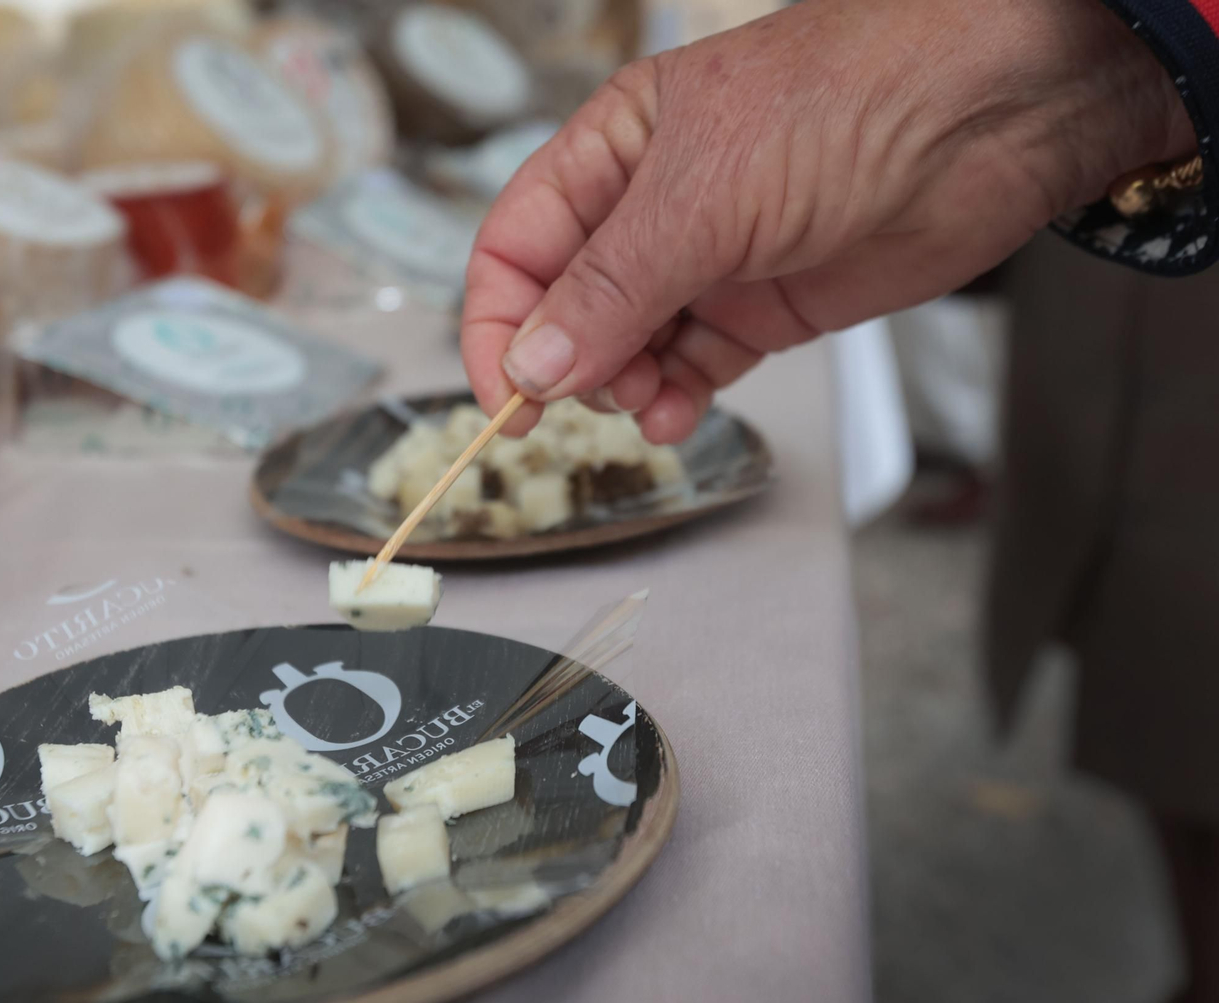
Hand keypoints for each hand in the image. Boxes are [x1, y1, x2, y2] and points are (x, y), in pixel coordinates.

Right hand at [461, 0, 1193, 441]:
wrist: (992, 116)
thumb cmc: (850, 100)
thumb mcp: (702, 196)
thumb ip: (610, 292)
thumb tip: (534, 367)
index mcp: (613, 152)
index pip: (517, 248)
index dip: (498, 324)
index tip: (505, 396)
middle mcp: (652, 208)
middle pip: (565, 307)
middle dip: (568, 364)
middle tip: (592, 396)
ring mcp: (709, 261)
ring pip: (627, 349)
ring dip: (623, 391)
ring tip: (645, 406)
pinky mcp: (763, 308)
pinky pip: (691, 369)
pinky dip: (675, 400)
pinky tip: (676, 415)